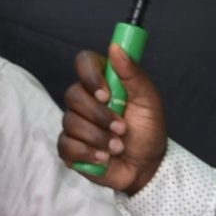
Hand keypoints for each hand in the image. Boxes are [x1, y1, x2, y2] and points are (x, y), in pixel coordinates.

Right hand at [57, 42, 167, 195]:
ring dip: (98, 138)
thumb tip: (116, 47)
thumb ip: (133, 74)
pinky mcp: (69, 146)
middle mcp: (86, 99)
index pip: (84, 62)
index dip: (90, 76)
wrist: (146, 168)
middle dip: (99, 116)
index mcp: (104, 81)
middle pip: (73, 94)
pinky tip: (103, 158)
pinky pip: (66, 144)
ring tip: (117, 147)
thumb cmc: (149, 131)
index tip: (106, 94)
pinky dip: (87, 152)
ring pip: (70, 122)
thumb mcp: (149, 101)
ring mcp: (75, 122)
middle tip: (121, 129)